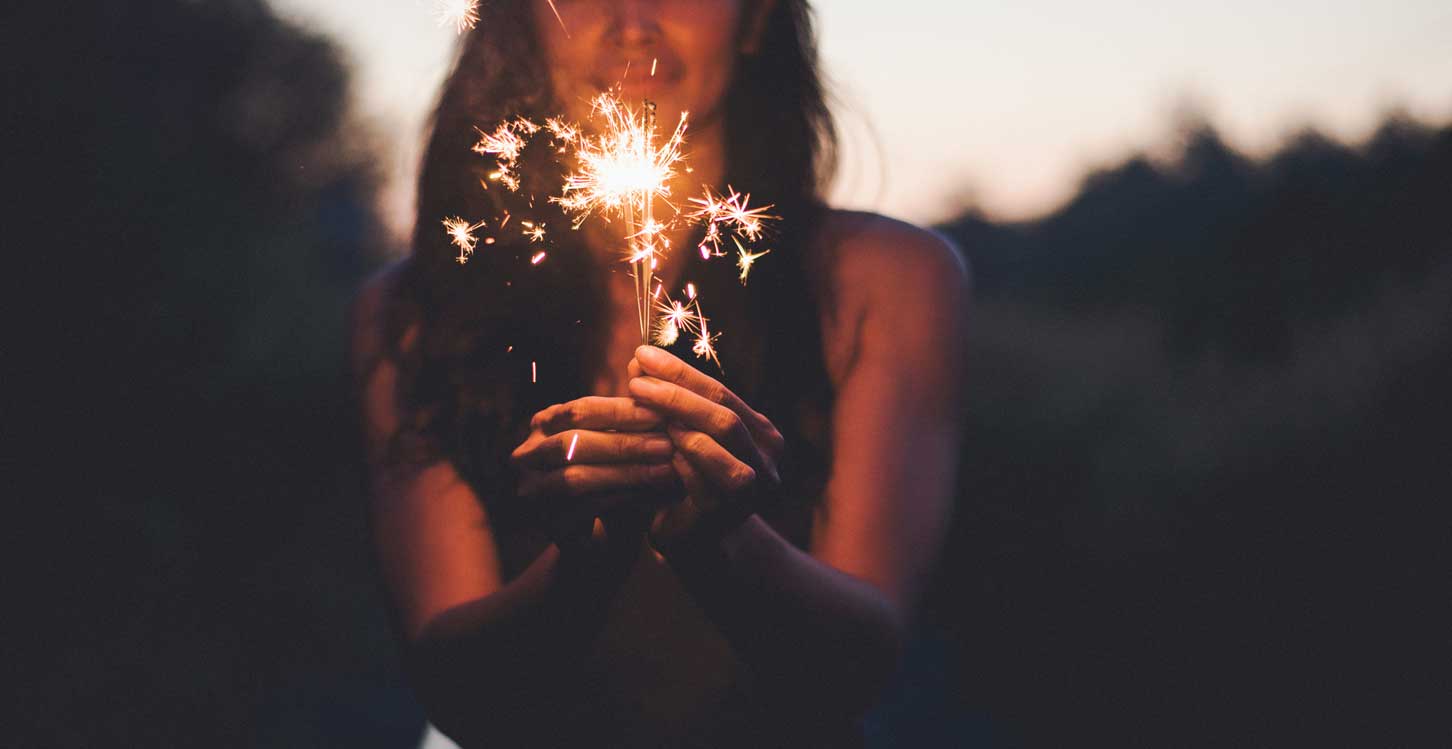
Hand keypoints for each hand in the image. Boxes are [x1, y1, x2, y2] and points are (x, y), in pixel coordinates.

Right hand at [510, 396, 682, 559]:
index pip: (580, 409)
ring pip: (576, 477)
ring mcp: (531, 492)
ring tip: (666, 469)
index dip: (622, 410)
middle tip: (667, 443)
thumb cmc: (617, 474)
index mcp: (544, 424)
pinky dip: (622, 499)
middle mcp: (527, 456)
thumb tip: (660, 383)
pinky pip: (584, 510)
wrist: (607, 536)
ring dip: (625, 472)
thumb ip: (631, 414)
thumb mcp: (620, 439)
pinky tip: (653, 495)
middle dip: (624, 443)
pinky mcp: (547, 525)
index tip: (663, 411)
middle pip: (573, 442)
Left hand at [626, 345, 785, 556]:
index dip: (682, 372)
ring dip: (676, 419)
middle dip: (677, 393)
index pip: (723, 393)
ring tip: (638, 402)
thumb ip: (671, 404)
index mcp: (762, 435)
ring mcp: (751, 489)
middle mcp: (766, 461)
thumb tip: (638, 360)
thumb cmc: (686, 482)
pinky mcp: (725, 514)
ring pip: (716, 441)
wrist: (696, 543)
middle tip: (637, 378)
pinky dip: (671, 455)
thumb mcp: (684, 437)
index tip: (642, 353)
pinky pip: (696, 476)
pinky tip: (645, 442)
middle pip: (723, 415)